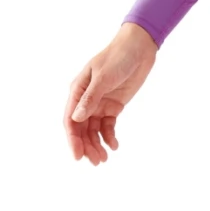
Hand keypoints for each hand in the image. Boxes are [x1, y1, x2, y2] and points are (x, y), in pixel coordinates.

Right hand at [65, 22, 158, 164]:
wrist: (138, 48)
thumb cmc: (117, 57)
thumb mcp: (103, 77)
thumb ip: (90, 98)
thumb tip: (76, 118)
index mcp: (77, 91)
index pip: (70, 119)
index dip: (72, 139)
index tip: (77, 156)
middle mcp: (86, 99)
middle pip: (81, 128)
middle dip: (86, 146)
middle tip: (95, 162)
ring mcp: (99, 103)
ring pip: (94, 130)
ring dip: (97, 144)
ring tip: (103, 159)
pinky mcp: (113, 106)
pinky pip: (108, 125)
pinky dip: (109, 137)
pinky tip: (114, 146)